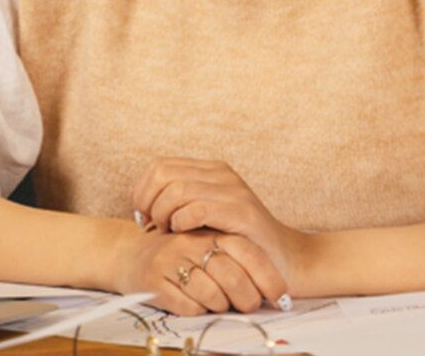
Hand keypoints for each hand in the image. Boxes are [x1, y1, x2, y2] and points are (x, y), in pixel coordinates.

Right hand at [108, 228, 289, 315]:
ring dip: (223, 306)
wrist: (130, 255)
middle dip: (248, 298)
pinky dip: (199, 311)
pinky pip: (189, 307)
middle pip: (233, 277)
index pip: (249, 253)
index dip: (268, 278)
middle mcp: (191, 242)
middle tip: (251, 305)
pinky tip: (197, 303)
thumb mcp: (208, 244)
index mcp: (210, 230)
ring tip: (221, 303)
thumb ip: (235, 257)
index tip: (280, 296)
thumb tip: (272, 291)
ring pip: (213, 295)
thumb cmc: (179, 254)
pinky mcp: (153, 280)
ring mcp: (171, 260)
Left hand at [131, 158, 307, 287]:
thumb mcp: (205, 217)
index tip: (145, 217)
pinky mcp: (241, 212)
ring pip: (176, 190)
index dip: (142, 190)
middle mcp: (222, 174)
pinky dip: (182, 222)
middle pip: (163, 173)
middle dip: (148, 202)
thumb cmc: (237, 243)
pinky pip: (198, 208)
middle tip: (154, 226)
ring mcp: (233, 190)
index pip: (159, 166)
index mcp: (211, 171)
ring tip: (169, 232)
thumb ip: (179, 204)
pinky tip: (183, 234)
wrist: (282, 259)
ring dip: (164, 214)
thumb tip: (142, 206)